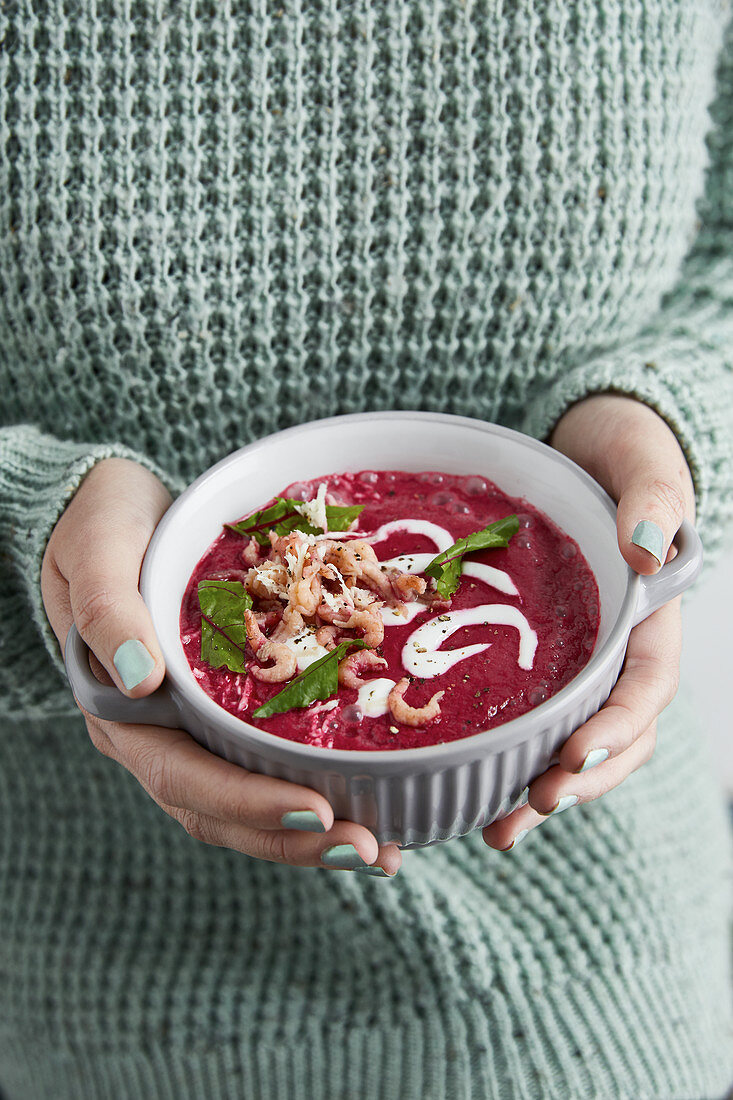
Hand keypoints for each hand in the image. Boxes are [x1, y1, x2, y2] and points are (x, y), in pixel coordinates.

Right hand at [41, 457, 400, 875]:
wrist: (111, 509)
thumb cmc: (101, 525)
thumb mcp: (96, 550)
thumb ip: (108, 611)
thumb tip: (139, 681)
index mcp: (121, 711)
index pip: (183, 777)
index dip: (248, 802)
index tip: (317, 809)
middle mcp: (157, 734)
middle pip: (223, 811)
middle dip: (294, 837)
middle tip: (370, 847)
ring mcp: (191, 728)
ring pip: (248, 802)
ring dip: (310, 833)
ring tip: (381, 848)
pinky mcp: (223, 711)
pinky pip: (265, 763)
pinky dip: (312, 787)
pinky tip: (368, 802)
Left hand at [483, 395, 694, 850]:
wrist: (589, 452)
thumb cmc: (624, 457)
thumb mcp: (645, 467)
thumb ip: (653, 502)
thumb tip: (645, 552)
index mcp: (653, 620)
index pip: (644, 691)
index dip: (613, 733)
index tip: (570, 761)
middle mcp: (620, 652)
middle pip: (613, 738)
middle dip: (574, 783)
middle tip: (525, 811)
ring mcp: (581, 660)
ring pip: (572, 741)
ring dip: (541, 789)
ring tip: (496, 829)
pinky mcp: (543, 658)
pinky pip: (533, 715)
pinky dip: (510, 754)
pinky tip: (472, 782)